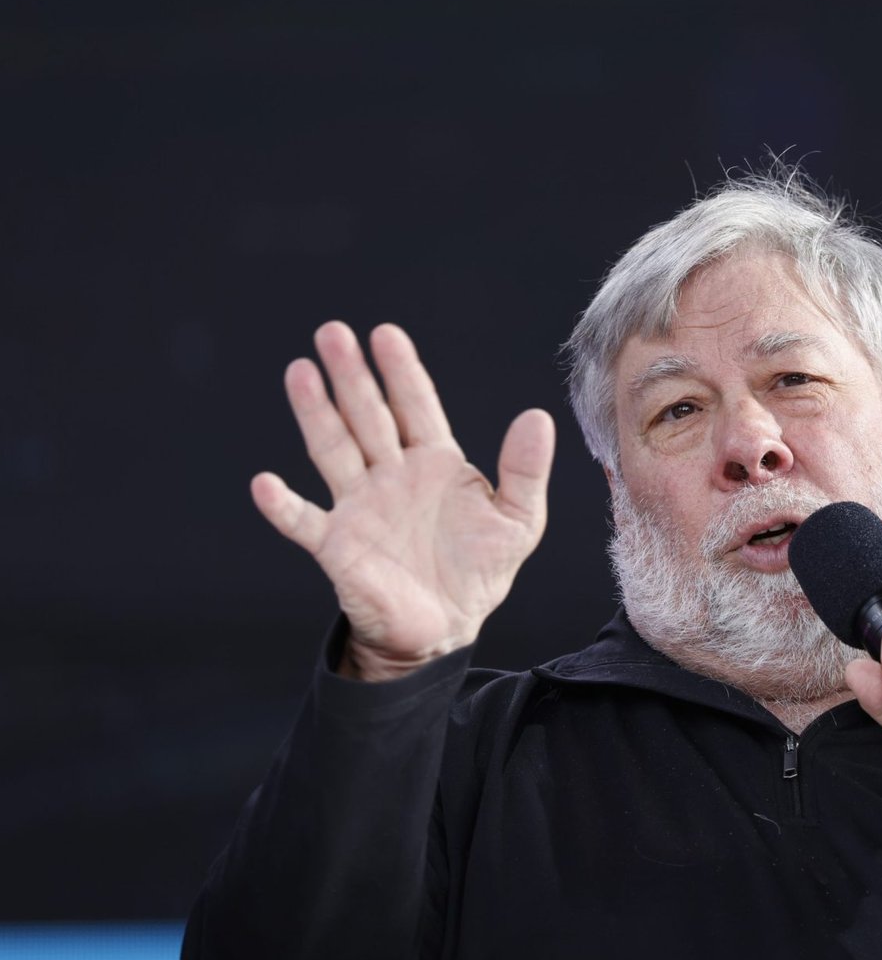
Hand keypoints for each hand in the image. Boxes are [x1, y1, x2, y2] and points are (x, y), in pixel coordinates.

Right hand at [251, 321, 554, 680]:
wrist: (446, 627)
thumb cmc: (480, 571)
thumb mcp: (519, 521)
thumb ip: (525, 471)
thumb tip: (538, 416)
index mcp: (435, 463)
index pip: (416, 406)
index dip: (401, 371)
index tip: (386, 334)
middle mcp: (392, 475)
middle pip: (368, 416)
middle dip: (352, 376)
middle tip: (333, 332)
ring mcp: (360, 506)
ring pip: (333, 450)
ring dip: (316, 413)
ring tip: (300, 371)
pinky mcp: (337, 545)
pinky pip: (304, 521)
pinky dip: (282, 506)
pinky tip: (265, 484)